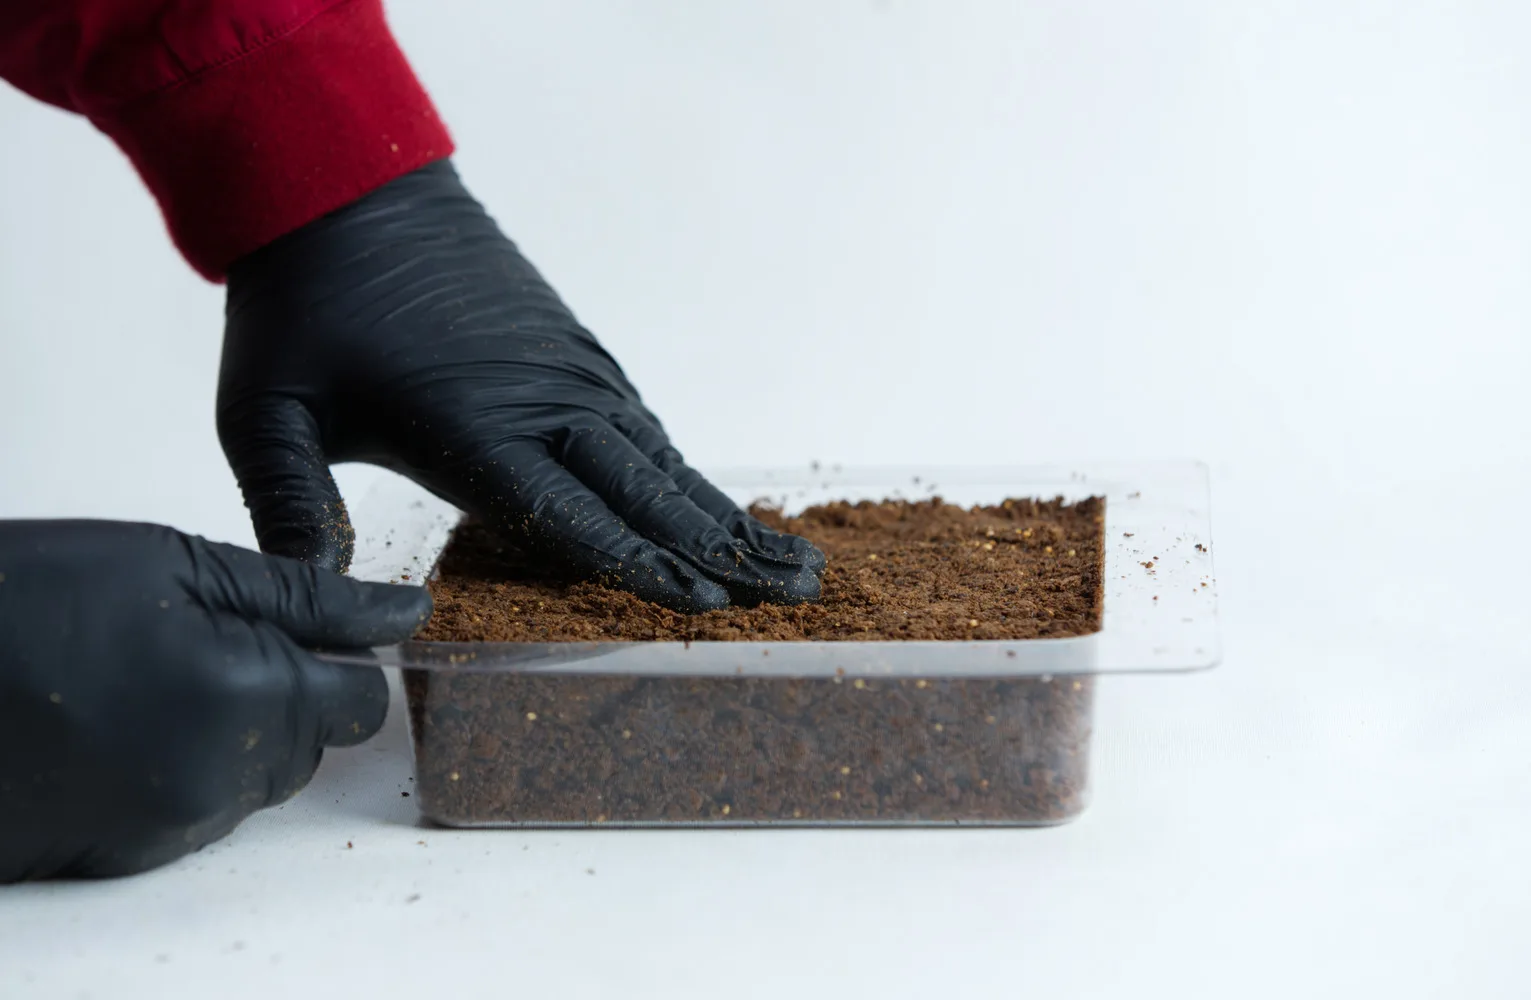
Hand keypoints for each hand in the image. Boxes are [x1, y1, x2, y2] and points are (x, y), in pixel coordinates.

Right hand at [0, 521, 429, 880]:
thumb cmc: (28, 595)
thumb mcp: (178, 564)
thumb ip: (307, 598)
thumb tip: (405, 614)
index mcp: (250, 699)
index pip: (363, 703)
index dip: (340, 658)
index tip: (302, 628)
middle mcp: (219, 779)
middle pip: (313, 745)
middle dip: (288, 692)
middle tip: (207, 639)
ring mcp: (164, 826)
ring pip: (257, 781)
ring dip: (236, 732)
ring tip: (151, 676)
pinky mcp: (116, 854)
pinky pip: (194, 814)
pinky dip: (180, 769)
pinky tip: (120, 721)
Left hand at [217, 160, 822, 612]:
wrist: (346, 189)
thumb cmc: (303, 307)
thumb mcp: (265, 411)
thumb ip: (289, 506)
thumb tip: (310, 601)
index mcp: (471, 427)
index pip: (572, 512)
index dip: (641, 566)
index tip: (708, 607)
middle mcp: (541, 402)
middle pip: (649, 491)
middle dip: (724, 551)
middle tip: (800, 593)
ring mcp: (567, 373)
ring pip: (664, 459)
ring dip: (727, 515)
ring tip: (792, 559)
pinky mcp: (573, 353)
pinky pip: (645, 425)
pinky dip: (691, 473)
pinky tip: (719, 506)